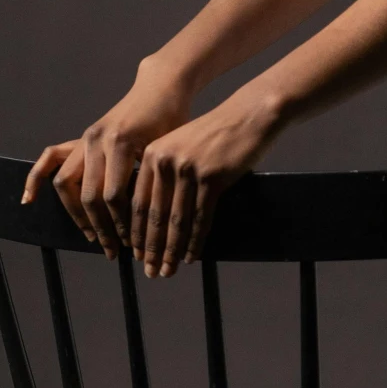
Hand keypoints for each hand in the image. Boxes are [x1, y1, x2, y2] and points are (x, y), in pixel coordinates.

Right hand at [22, 59, 191, 256]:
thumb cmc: (173, 119)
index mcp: (121, 143)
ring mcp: (84, 139)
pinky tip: (29, 200)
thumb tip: (151, 224)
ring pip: (67, 183)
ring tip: (91, 235)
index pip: (112, 196)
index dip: (120, 224)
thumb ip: (154, 179)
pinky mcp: (79, 139)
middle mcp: (96, 141)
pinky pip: (50, 160)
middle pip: (89, 194)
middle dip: (101, 227)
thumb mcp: (169, 149)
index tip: (130, 244)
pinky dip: (36, 180)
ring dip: (77, 214)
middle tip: (112, 249)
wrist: (160, 88)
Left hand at [127, 85, 282, 277]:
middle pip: (155, 215)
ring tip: (168, 270)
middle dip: (151, 248)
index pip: (139, 202)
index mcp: (153, 155)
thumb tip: (153, 214)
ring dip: (171, 251)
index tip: (137, 254)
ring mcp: (189, 169)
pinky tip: (191, 257)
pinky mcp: (212, 177)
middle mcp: (165, 161)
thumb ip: (163, 173)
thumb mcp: (181, 147)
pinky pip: (200, 218)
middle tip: (150, 271)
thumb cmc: (215, 135)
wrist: (248, 116)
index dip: (137, 233)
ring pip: (177, 221)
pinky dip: (195, 241)